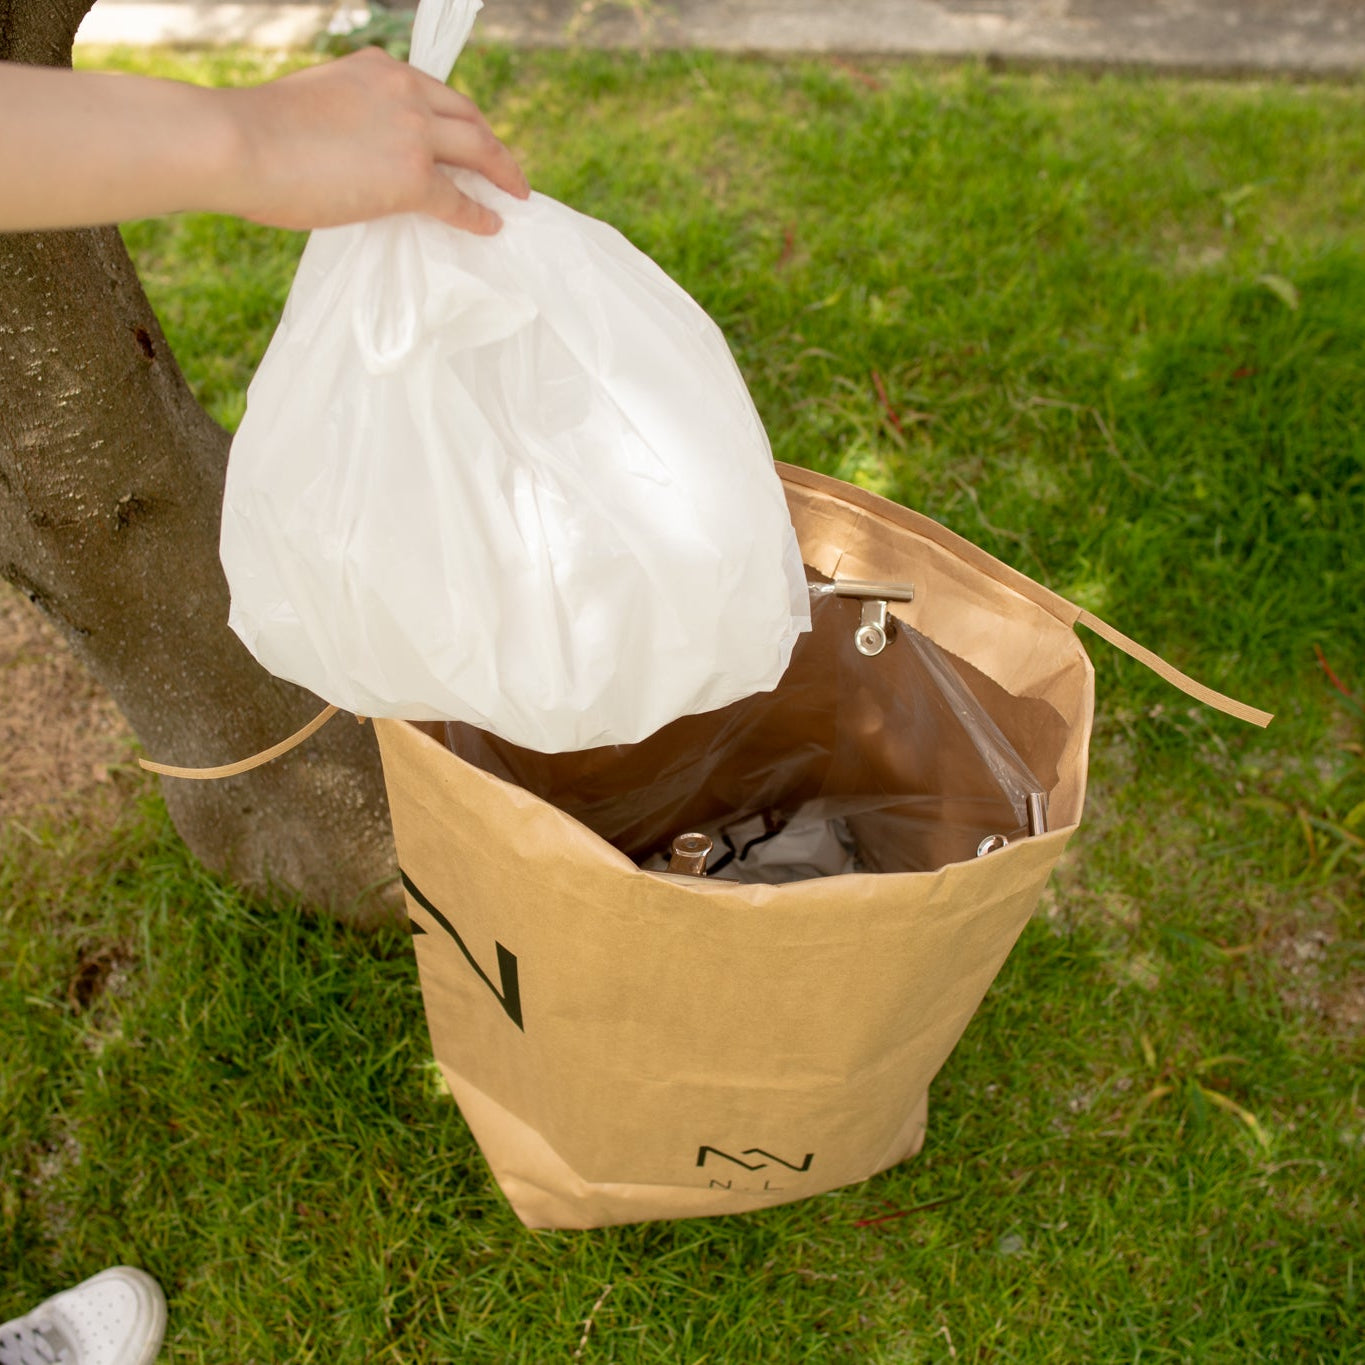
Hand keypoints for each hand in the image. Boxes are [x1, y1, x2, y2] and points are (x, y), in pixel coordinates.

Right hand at [219, 48, 530, 232]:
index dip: (456, 118)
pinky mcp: (413, 177)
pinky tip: (492, 224)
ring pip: (478, 149)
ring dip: (503, 172)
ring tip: (515, 193)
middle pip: (467, 115)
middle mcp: (404, 91)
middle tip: (504, 167)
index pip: (432, 92)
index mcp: (377, 67)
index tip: (468, 136)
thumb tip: (352, 160)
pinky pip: (459, 199)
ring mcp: (413, 133)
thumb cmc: (254, 134)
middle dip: (490, 141)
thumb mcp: (312, 108)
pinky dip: (480, 213)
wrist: (239, 143)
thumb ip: (347, 124)